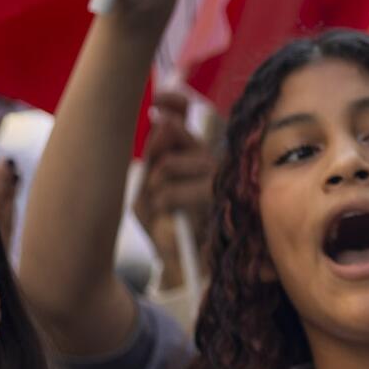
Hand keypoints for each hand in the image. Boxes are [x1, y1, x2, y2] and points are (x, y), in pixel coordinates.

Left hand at [132, 91, 213, 287]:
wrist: (183, 266)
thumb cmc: (165, 227)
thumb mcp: (149, 189)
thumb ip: (155, 156)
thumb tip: (164, 122)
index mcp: (194, 154)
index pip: (186, 116)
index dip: (175, 102)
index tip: (158, 101)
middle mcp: (211, 160)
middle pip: (175, 132)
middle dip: (156, 153)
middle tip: (155, 181)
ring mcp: (218, 177)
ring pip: (169, 163)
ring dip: (156, 185)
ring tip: (164, 207)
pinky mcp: (219, 197)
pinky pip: (172, 187)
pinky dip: (162, 202)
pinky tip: (170, 216)